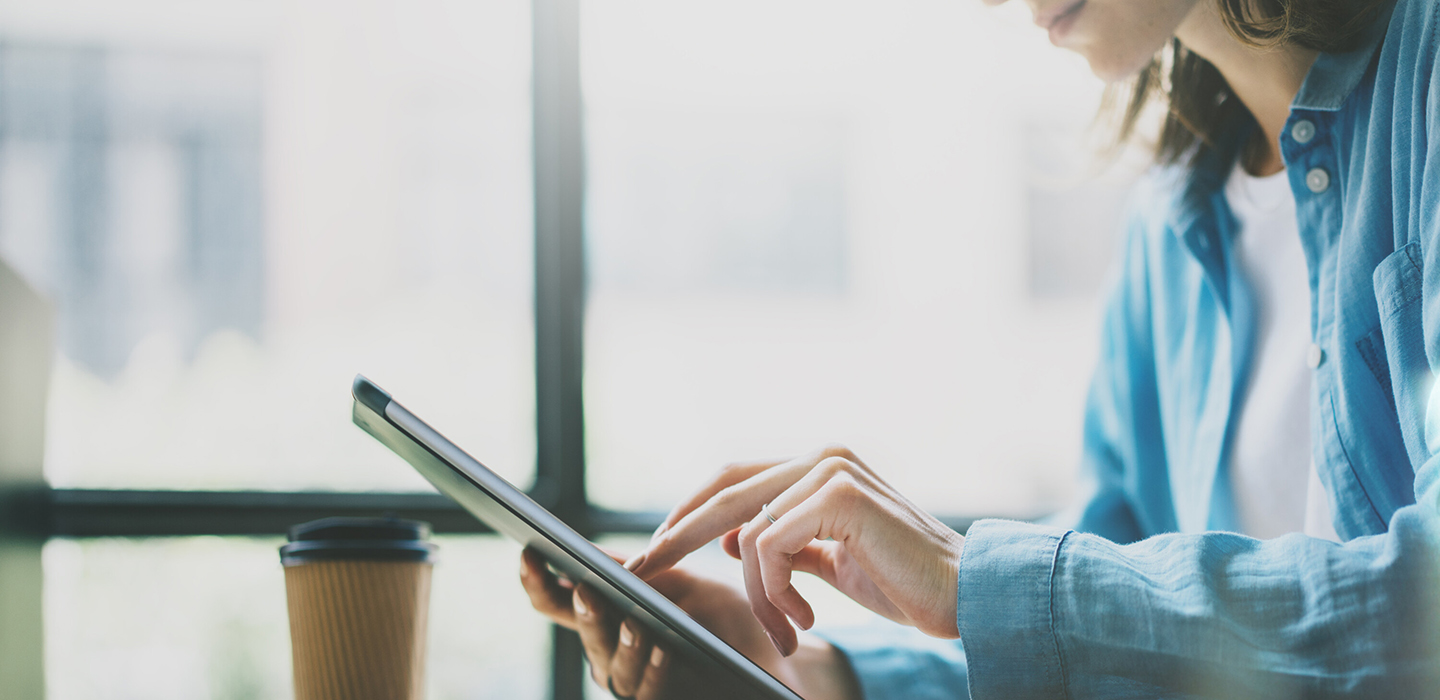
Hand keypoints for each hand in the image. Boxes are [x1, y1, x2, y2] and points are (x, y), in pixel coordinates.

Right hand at [519, 547, 858, 699]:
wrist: (778, 653)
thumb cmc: (726, 617)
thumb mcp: (678, 583)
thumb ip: (635, 570)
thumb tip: (586, 549)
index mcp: (609, 617)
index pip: (557, 601)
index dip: (537, 580)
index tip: (529, 550)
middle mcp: (612, 653)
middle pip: (581, 636)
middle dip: (583, 614)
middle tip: (587, 589)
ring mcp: (637, 682)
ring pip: (609, 670)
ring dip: (620, 644)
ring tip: (635, 623)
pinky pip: (642, 694)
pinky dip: (650, 671)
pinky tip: (664, 648)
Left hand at [626, 444, 963, 656]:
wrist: (965, 594)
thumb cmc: (904, 581)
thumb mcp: (830, 561)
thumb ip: (786, 546)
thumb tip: (732, 542)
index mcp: (820, 467)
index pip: (734, 479)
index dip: (690, 511)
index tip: (656, 547)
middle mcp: (823, 457)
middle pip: (725, 491)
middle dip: (677, 535)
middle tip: (644, 568)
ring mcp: (832, 470)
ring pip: (749, 531)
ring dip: (757, 595)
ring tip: (788, 628)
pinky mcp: (840, 496)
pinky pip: (771, 546)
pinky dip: (775, 592)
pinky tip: (805, 619)